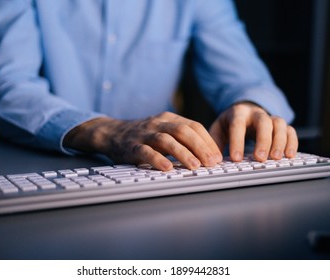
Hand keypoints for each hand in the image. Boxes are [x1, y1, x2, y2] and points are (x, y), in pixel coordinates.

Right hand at [63, 112, 221, 170]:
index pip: (193, 126)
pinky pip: (145, 152)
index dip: (208, 141)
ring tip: (195, 166)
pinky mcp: (131, 146)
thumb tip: (208, 154)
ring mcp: (144, 134)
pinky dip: (157, 160)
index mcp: (169, 118)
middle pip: (183, 131)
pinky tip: (167, 168)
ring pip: (166, 140)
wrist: (112, 133)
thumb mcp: (163, 130)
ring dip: (183, 153)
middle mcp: (158, 123)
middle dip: (200, 147)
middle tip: (211, 163)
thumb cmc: (143, 135)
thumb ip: (181, 138)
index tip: (217, 156)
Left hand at [209, 102, 297, 161]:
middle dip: (263, 141)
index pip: (237, 125)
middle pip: (263, 122)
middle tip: (260, 158)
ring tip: (276, 158)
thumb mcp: (218, 129)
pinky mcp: (281, 125)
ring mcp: (270, 118)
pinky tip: (289, 155)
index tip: (236, 159)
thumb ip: (214, 142)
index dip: (237, 142)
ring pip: (279, 125)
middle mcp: (256, 113)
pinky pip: (290, 130)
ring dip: (279, 142)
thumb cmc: (229, 123)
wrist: (244, 110)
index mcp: (238, 113)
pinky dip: (292, 142)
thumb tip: (213, 159)